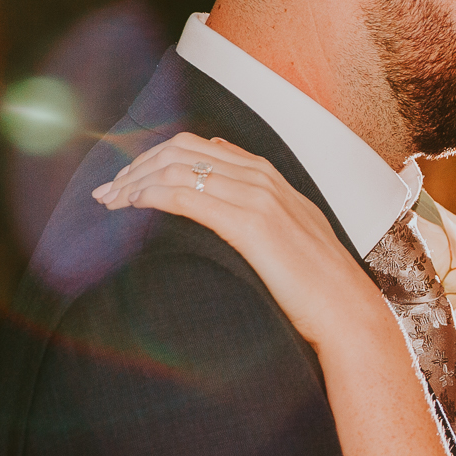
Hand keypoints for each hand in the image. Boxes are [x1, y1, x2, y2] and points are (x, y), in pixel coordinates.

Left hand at [94, 131, 386, 351]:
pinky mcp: (250, 224)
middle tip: (108, 192)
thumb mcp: (290, 232)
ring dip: (135, 180)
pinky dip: (151, 195)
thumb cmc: (318, 283)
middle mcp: (262, 178)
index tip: (129, 181)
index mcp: (270, 176)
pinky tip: (133, 207)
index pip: (199, 145)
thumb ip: (260, 206)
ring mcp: (258, 197)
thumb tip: (223, 187)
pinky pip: (186, 195)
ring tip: (111, 203)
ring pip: (178, 167)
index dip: (155, 158)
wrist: (347, 310)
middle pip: (181, 149)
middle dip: (136, 165)